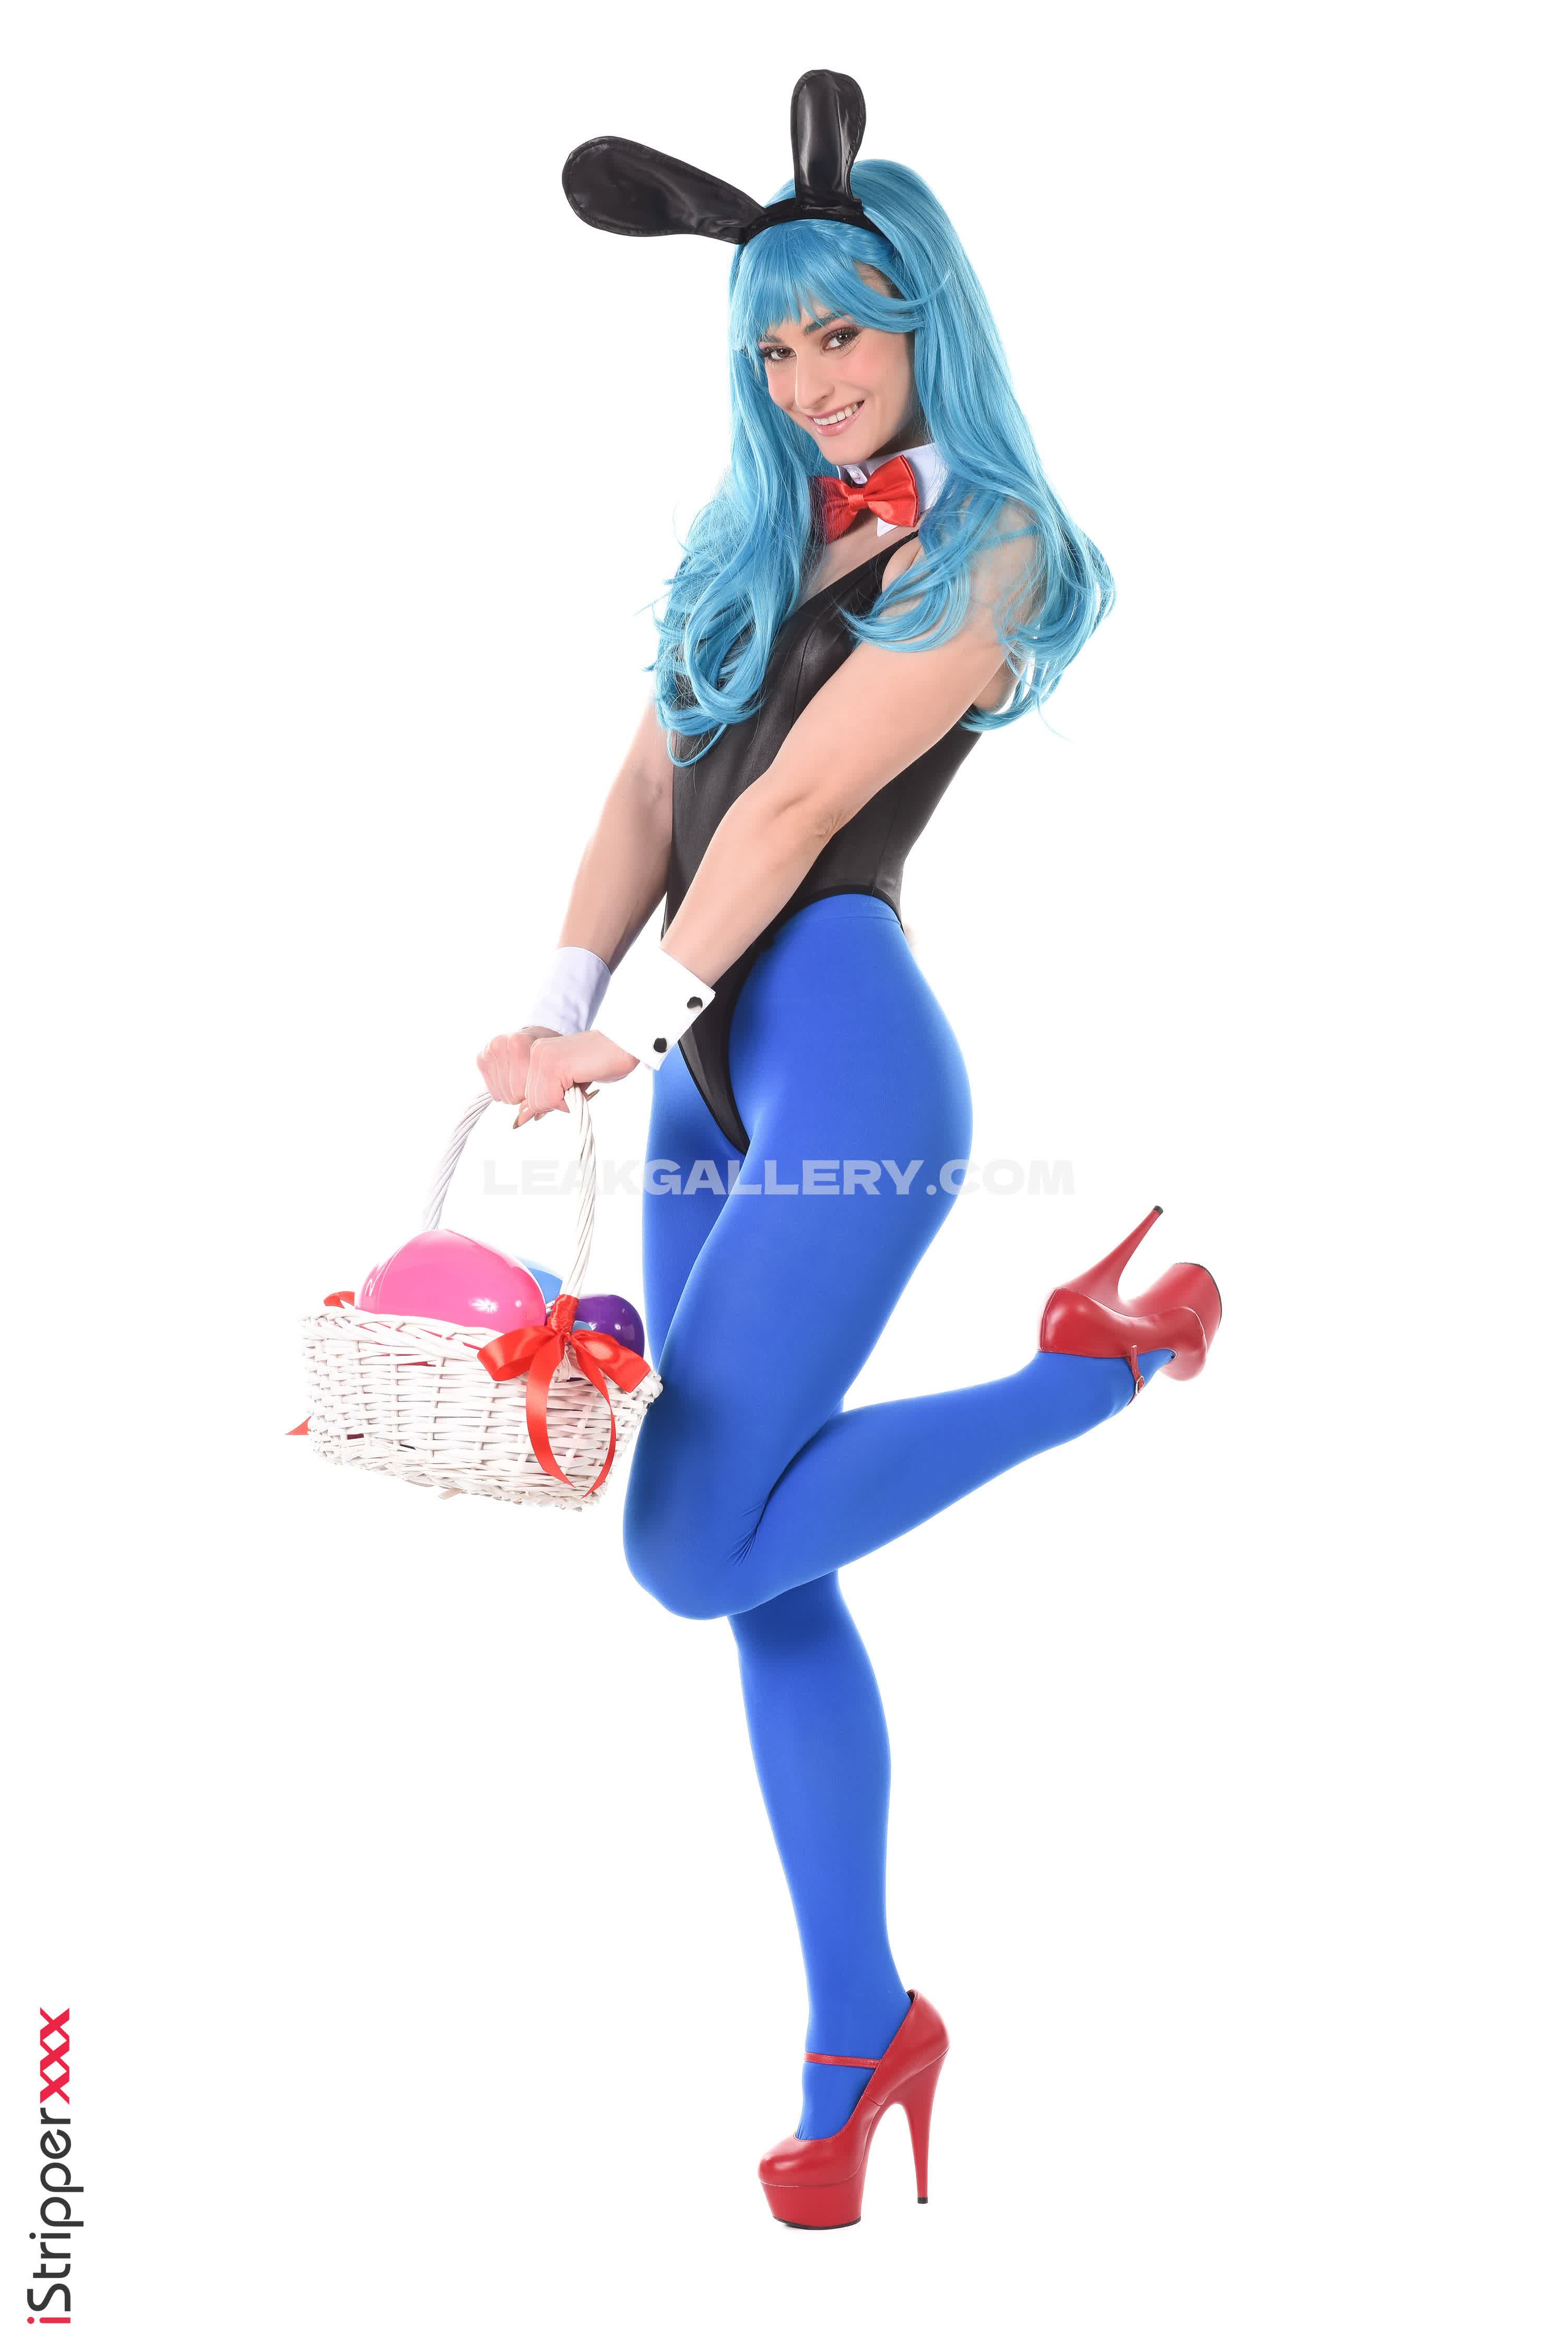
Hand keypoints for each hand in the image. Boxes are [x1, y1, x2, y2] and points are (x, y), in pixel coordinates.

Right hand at [476, 1025, 557, 1125]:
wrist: (537, 1035)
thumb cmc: (549, 1054)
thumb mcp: (554, 1068)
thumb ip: (544, 1094)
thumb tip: (520, 1121)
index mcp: (519, 1043)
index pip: (525, 1090)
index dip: (536, 1095)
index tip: (543, 1088)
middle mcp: (501, 1044)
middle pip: (512, 1093)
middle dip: (525, 1095)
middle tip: (532, 1084)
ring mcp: (490, 1051)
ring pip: (502, 1095)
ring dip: (513, 1094)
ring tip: (522, 1081)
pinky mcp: (481, 1058)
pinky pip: (493, 1091)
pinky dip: (503, 1090)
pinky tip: (511, 1079)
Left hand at [516, 1029, 638, 1121]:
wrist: (624, 1045)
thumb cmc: (602, 1062)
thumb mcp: (567, 1080)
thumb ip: (546, 1094)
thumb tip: (522, 1117)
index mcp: (537, 1052)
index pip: (527, 1092)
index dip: (548, 1100)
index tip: (566, 1093)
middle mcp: (536, 1051)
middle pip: (531, 1099)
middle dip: (556, 1101)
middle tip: (578, 1086)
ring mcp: (544, 1057)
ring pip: (539, 1101)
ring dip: (564, 1102)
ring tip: (580, 1084)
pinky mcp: (555, 1065)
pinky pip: (551, 1099)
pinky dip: (568, 1102)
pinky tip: (581, 1085)